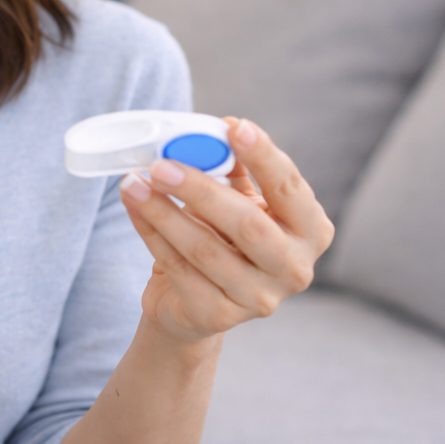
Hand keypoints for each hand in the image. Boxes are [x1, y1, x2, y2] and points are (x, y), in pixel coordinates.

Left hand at [119, 117, 333, 346]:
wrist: (195, 301)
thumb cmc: (223, 238)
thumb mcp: (238, 201)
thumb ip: (231, 169)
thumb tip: (208, 135)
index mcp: (310, 231)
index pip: (289, 188)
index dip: (263, 156)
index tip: (232, 126)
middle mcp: (294, 269)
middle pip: (247, 224)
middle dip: (199, 189)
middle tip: (161, 164)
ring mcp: (259, 299)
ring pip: (204, 249)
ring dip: (163, 211)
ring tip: (133, 183)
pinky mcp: (218, 317)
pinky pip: (178, 268)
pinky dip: (151, 233)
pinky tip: (134, 208)